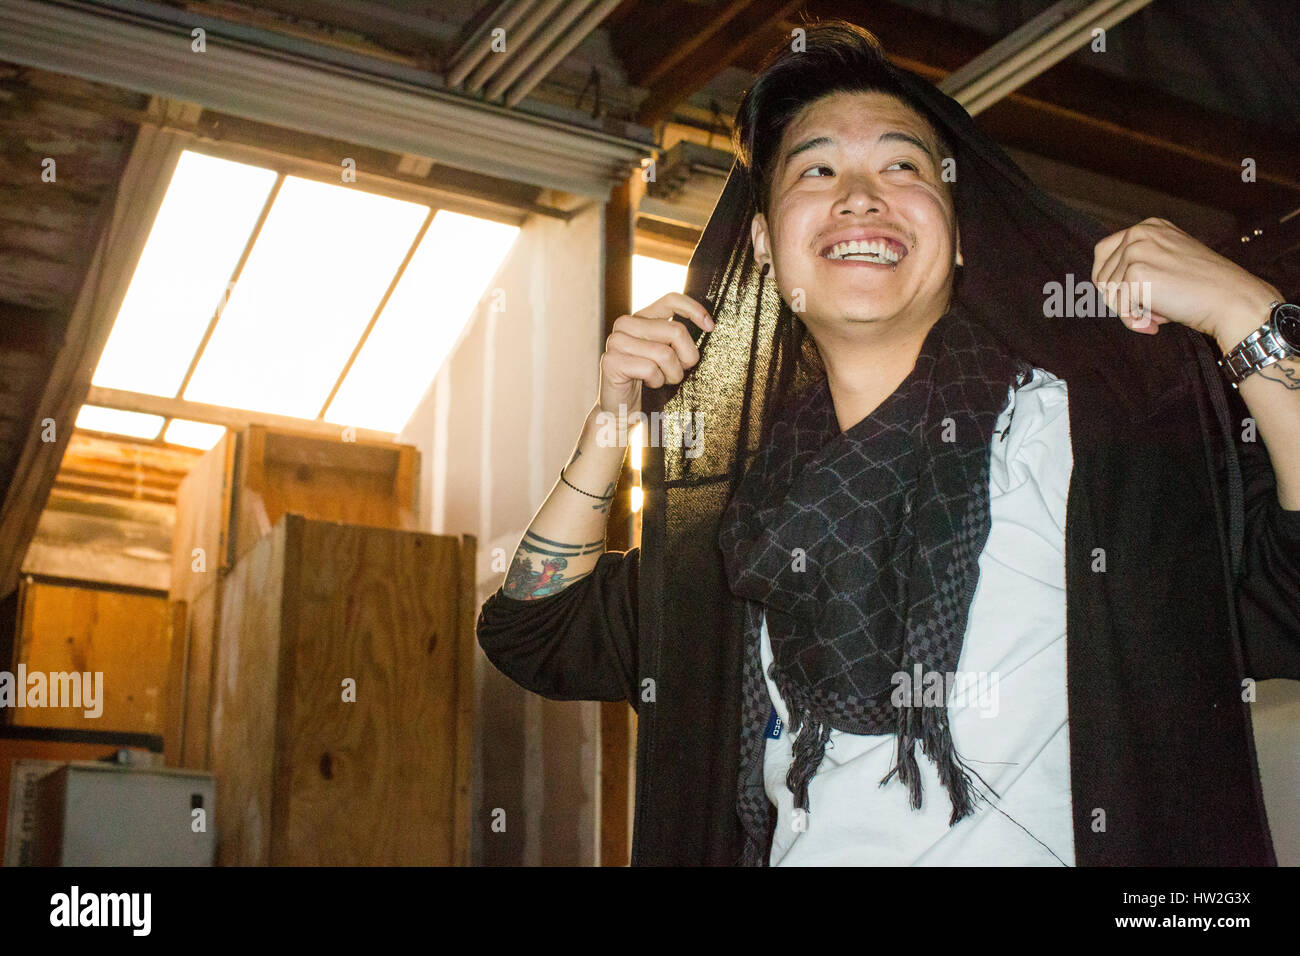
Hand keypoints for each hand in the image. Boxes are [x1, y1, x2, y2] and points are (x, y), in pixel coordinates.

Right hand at [598, 293, 713, 414]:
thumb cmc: (650, 382)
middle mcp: (626, 324)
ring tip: (662, 380)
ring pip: (665, 353)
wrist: (622, 410)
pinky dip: (656, 381)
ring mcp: (616, 341)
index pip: (671, 300)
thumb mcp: (668, 354)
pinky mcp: (611, 361)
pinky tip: (647, 384)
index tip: (710, 327)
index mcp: (641, 317)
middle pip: (676, 331)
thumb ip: (677, 337)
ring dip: (671, 374)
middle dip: (686, 357)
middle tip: (678, 372)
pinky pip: (650, 369)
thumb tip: (708, 325)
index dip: (694, 310)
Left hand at [1091, 217, 1280, 346]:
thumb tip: (1105, 284)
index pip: (1104, 253)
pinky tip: (1158, 322)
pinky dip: (1134, 321)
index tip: (1125, 299)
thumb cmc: (1203, 287)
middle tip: (1146, 312)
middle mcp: (1139, 233)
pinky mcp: (1135, 273)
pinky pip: (1118, 307)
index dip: (1110, 281)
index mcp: (1148, 227)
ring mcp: (1136, 251)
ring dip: (1130, 312)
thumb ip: (1141, 262)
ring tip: (1160, 314)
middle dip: (1119, 299)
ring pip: (1108, 293)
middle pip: (1101, 275)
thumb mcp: (1169, 260)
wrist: (1231, 299)